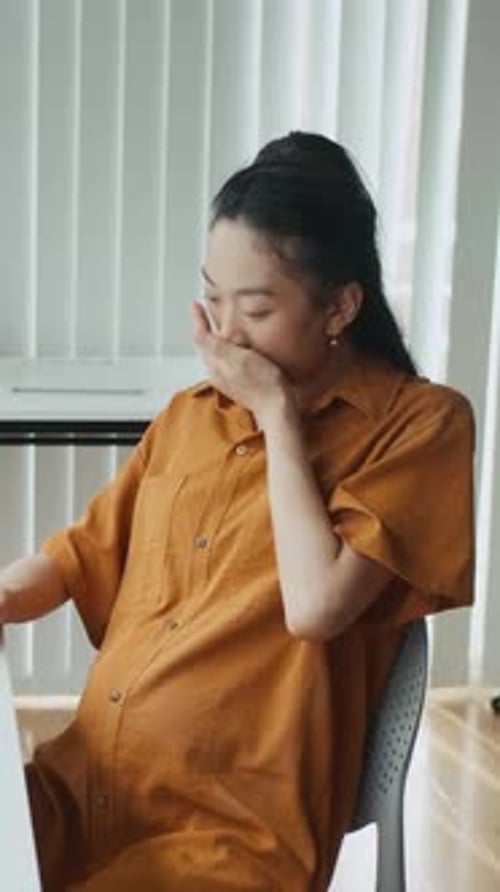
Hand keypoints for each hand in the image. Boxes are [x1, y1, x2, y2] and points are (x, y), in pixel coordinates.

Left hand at [191, 302, 294, 427]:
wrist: (276, 407)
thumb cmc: (263, 384)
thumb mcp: (240, 359)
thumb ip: (218, 347)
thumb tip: (200, 333)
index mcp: (216, 364)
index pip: (201, 337)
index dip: (198, 319)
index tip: (195, 305)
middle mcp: (218, 372)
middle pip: (206, 345)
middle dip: (205, 327)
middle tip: (204, 312)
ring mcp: (228, 378)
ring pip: (215, 352)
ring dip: (216, 337)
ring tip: (220, 324)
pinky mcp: (239, 382)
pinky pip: (227, 360)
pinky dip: (228, 348)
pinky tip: (237, 346)